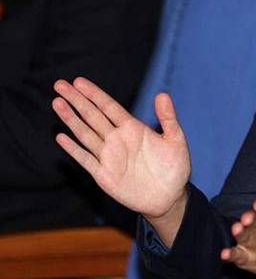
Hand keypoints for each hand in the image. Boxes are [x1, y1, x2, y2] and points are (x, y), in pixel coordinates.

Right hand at [52, 78, 189, 221]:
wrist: (169, 197)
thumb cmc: (174, 167)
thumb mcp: (176, 140)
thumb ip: (168, 118)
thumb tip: (162, 94)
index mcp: (133, 129)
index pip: (109, 107)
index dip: (94, 94)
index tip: (79, 81)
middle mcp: (118, 140)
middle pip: (93, 116)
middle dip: (76, 100)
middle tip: (60, 84)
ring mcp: (109, 156)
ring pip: (85, 134)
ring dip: (71, 119)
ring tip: (57, 103)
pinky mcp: (104, 174)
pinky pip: (85, 159)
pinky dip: (73, 149)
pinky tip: (61, 137)